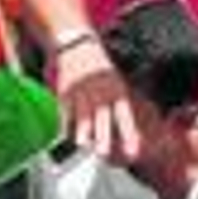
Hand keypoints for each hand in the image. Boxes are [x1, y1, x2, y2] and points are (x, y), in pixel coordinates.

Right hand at [55, 38, 140, 162]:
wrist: (78, 46)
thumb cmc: (100, 71)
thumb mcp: (116, 84)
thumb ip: (120, 107)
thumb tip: (132, 135)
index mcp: (116, 91)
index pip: (124, 115)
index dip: (128, 134)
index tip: (132, 152)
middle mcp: (100, 92)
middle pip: (102, 116)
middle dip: (102, 135)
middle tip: (102, 152)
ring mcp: (82, 91)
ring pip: (82, 113)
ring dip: (82, 130)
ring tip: (82, 144)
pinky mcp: (65, 91)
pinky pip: (65, 110)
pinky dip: (65, 123)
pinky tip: (65, 135)